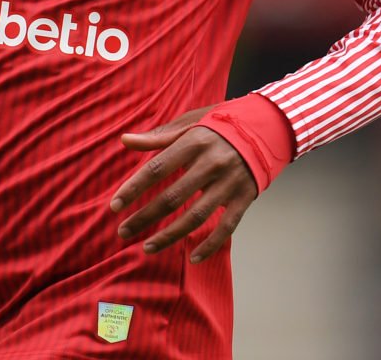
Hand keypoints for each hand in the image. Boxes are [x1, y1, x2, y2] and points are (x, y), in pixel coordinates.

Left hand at [110, 105, 257, 263]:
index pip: (156, 169)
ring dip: (169, 236)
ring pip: (196, 217)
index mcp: (194, 142)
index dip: (133, 188)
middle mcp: (211, 164)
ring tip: (147, 247)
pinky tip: (192, 258)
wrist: (266, 127)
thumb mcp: (190, 122)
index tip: (114, 206)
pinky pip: (226, 227)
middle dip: (145, 218)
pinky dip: (210, 245)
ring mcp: (229, 183)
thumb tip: (125, 140)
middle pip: (172, 198)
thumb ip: (159, 136)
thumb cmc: (220, 124)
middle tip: (123, 232)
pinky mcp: (244, 198)